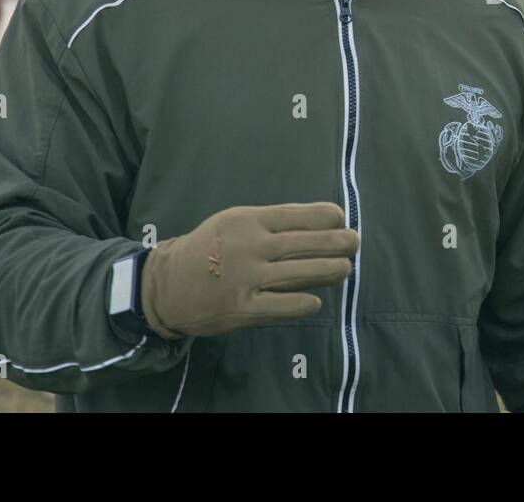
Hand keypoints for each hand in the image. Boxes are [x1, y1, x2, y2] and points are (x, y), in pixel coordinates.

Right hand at [141, 202, 358, 339]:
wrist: (168, 285)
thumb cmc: (210, 248)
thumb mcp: (234, 222)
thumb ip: (270, 223)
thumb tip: (318, 223)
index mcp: (248, 220)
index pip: (296, 215)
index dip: (326, 216)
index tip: (341, 219)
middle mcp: (249, 246)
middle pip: (304, 243)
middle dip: (337, 242)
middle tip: (355, 243)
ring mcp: (246, 278)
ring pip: (299, 274)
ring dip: (330, 271)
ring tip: (346, 268)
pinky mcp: (242, 308)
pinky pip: (282, 306)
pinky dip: (304, 303)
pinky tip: (317, 301)